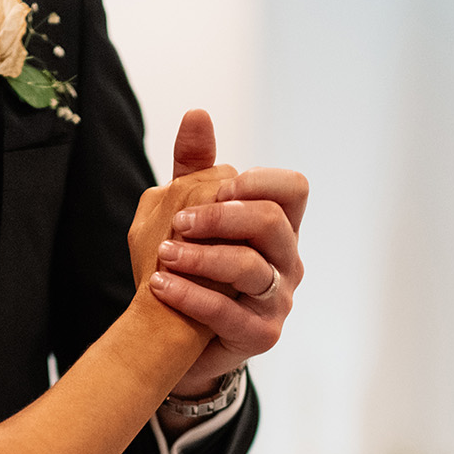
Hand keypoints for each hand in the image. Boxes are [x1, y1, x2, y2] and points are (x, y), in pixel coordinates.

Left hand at [150, 112, 308, 402]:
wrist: (180, 340)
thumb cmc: (192, 271)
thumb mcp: (189, 215)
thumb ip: (195, 170)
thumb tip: (197, 113)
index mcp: (278, 228)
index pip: (293, 189)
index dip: (260, 181)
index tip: (219, 186)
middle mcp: (287, 262)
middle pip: (273, 223)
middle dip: (221, 217)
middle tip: (179, 222)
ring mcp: (277, 300)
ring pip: (251, 268)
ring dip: (202, 257)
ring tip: (164, 254)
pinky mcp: (260, 335)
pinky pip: (228, 312)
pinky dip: (191, 296)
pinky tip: (159, 286)